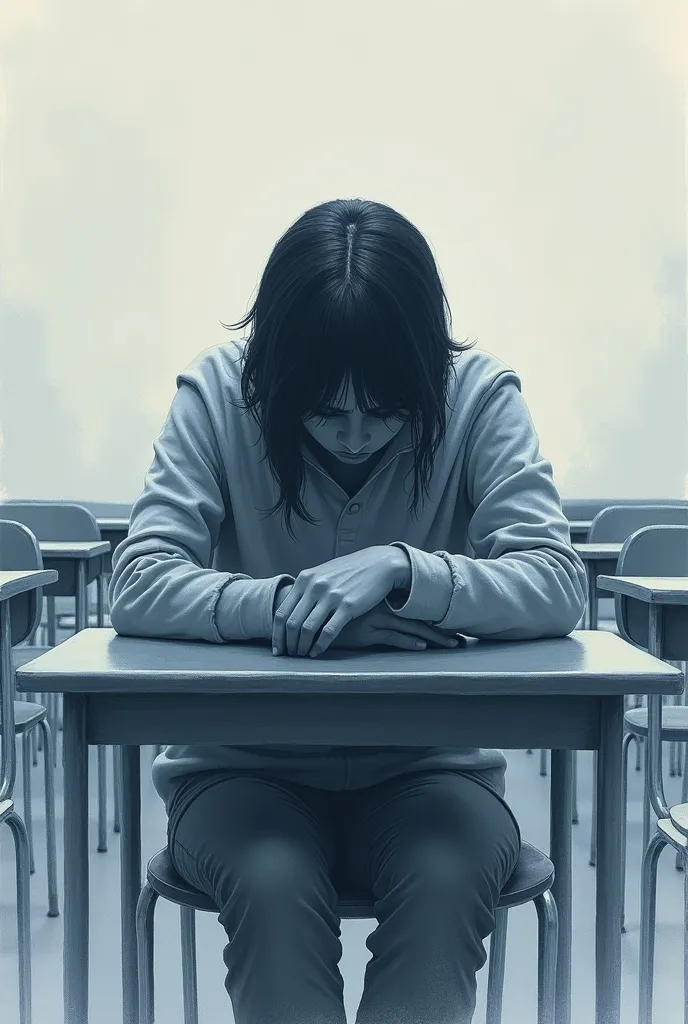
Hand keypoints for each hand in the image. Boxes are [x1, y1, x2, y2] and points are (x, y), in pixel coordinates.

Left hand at [272, 546, 407, 657]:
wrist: (379, 563)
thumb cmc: (350, 571)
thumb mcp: (323, 573)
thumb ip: (307, 588)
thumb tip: (293, 609)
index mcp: (305, 579)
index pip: (282, 612)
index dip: (277, 634)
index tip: (277, 648)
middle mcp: (315, 586)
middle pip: (291, 623)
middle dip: (288, 643)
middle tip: (290, 655)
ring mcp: (331, 596)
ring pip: (307, 629)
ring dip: (301, 646)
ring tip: (302, 655)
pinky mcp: (348, 606)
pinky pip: (328, 631)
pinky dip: (319, 645)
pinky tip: (317, 652)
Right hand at [329, 601, 461, 652]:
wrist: (312, 617)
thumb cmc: (335, 617)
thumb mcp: (358, 614)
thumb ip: (373, 615)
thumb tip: (392, 624)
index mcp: (382, 601)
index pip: (415, 611)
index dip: (434, 622)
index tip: (453, 630)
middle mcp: (382, 608)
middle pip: (419, 621)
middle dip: (440, 633)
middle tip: (460, 641)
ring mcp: (375, 619)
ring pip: (411, 628)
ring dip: (433, 638)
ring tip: (451, 644)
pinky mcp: (366, 631)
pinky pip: (392, 637)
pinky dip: (408, 642)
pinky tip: (421, 646)